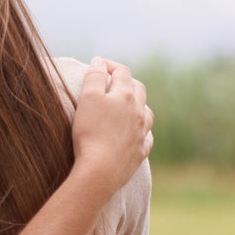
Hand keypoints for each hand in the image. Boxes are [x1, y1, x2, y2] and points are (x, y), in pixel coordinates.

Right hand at [71, 57, 152, 195]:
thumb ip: (94, 77)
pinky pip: (147, 137)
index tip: (96, 65)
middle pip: (138, 88)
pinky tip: (136, 132)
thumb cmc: (90, 133)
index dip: (108, 65)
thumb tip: (99, 63)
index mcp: (125, 95)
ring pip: (146, 112)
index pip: (121, 71)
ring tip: (127, 106)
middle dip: (126, 81)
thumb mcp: (87, 99)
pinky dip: (142, 130)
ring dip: (138, 104)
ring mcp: (142, 132)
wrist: (100, 171)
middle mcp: (138, 111)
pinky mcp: (140, 152)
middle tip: (112, 82)